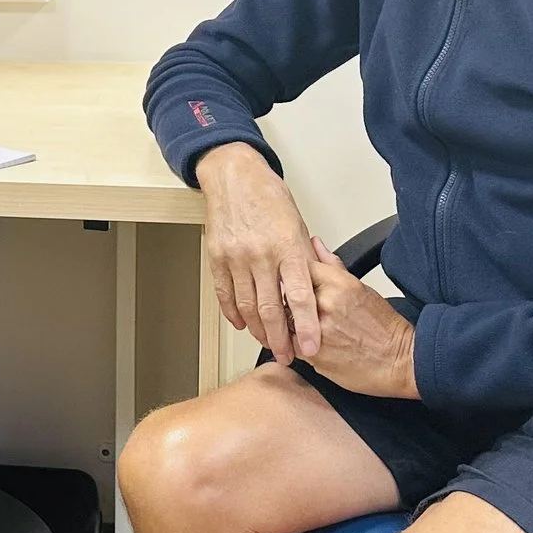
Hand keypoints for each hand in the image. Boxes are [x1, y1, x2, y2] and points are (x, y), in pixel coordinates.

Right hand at [194, 143, 320, 362]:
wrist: (234, 176)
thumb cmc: (268, 197)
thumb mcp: (298, 226)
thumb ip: (305, 260)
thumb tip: (315, 290)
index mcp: (288, 247)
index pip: (300, 297)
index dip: (307, 327)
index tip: (312, 348)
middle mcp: (261, 254)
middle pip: (271, 309)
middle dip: (280, 339)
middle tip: (287, 356)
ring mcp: (236, 257)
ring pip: (247, 307)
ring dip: (258, 331)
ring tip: (268, 342)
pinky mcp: (217, 258)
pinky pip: (225, 294)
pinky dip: (234, 313)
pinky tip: (242, 324)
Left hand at [301, 236, 417, 397]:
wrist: (399, 360)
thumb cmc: (383, 326)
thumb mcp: (359, 287)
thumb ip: (331, 265)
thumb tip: (315, 243)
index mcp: (338, 283)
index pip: (298, 267)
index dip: (293, 275)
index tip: (293, 280)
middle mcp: (325, 304)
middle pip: (285, 293)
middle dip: (286, 299)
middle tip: (297, 307)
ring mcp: (316, 329)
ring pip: (284, 319)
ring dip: (288, 322)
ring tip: (305, 327)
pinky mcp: (311, 354)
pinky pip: (288, 343)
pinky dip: (293, 342)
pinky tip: (308, 342)